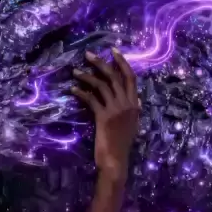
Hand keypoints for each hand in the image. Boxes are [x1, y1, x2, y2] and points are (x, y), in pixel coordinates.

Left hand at [72, 48, 139, 181]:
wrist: (116, 160)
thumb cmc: (122, 144)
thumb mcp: (133, 125)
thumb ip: (135, 111)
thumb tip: (138, 99)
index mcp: (135, 104)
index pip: (131, 78)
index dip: (122, 62)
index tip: (113, 50)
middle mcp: (128, 104)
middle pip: (115, 76)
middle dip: (101, 63)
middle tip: (88, 54)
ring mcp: (116, 110)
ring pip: (102, 86)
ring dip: (87, 76)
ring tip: (75, 71)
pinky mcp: (103, 117)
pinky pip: (91, 100)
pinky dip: (81, 93)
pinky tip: (72, 90)